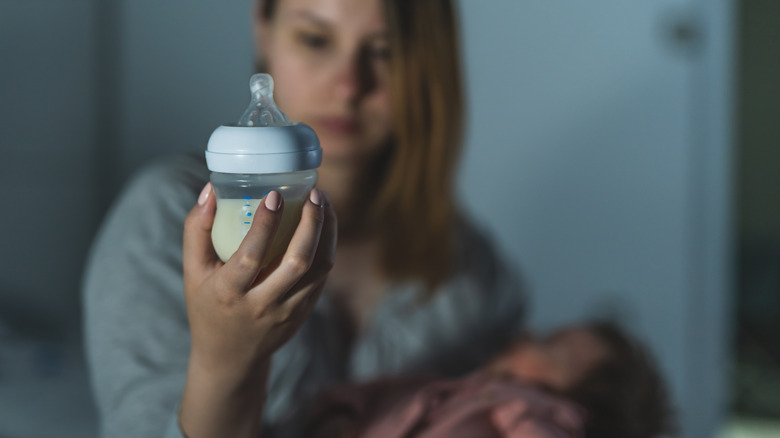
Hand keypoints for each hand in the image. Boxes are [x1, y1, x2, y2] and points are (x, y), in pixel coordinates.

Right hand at [179, 183, 336, 437]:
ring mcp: (287, 311)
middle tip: (315, 193)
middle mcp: (261, 305)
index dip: (265, 224)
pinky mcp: (303, 312)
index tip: (275, 195)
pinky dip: (327, 247)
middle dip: (310, 224)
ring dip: (326, 232)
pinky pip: (322, 277)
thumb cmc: (208, 305)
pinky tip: (325, 224)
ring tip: (324, 202)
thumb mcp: (192, 272)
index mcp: (228, 293)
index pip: (250, 257)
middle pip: (296, 262)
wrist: (230, 356)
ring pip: (318, 269)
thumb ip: (197, 229)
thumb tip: (211, 188)